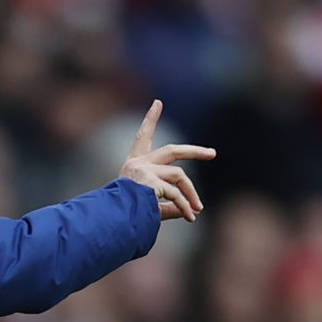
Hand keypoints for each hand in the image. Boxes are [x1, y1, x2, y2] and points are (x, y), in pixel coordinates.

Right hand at [119, 99, 215, 221]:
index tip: (158, 103)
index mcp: (133, 165)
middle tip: (212, 153)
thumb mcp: (149, 207)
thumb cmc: (124, 215)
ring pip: (179, 176)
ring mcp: (145, 171)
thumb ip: (168, 207)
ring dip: (191, 193)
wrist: (110, 219)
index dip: (150, 119)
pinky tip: (190, 217)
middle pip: (172, 151)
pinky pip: (176, 194)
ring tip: (198, 209)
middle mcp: (138, 164)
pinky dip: (185, 206)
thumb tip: (188, 212)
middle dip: (194, 151)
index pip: (143, 137)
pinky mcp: (152, 181)